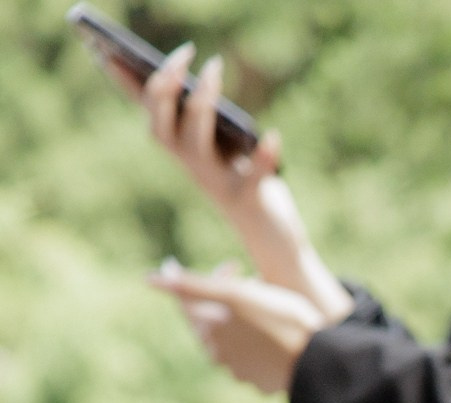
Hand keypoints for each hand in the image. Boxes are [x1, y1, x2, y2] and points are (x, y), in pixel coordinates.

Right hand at [127, 43, 353, 321]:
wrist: (269, 236)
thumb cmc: (242, 177)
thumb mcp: (218, 141)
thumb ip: (201, 113)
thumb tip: (181, 72)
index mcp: (180, 150)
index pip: (149, 113)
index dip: (127, 85)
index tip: (109, 51)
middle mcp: (191, 167)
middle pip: (163, 129)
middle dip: (166, 89)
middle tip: (185, 51)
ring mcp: (217, 184)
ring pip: (196, 144)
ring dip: (203, 104)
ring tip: (214, 67)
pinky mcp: (248, 199)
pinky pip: (254, 178)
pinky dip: (264, 157)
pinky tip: (273, 135)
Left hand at [149, 261, 330, 392]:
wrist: (320, 360)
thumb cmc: (278, 321)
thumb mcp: (234, 295)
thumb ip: (191, 286)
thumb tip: (150, 279)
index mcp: (210, 333)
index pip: (192, 302)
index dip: (212, 278)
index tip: (232, 265)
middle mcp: (220, 356)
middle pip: (214, 320)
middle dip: (228, 298)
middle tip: (254, 280)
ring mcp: (241, 372)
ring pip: (235, 338)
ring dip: (244, 318)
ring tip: (268, 304)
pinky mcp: (261, 383)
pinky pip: (254, 355)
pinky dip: (260, 339)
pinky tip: (277, 331)